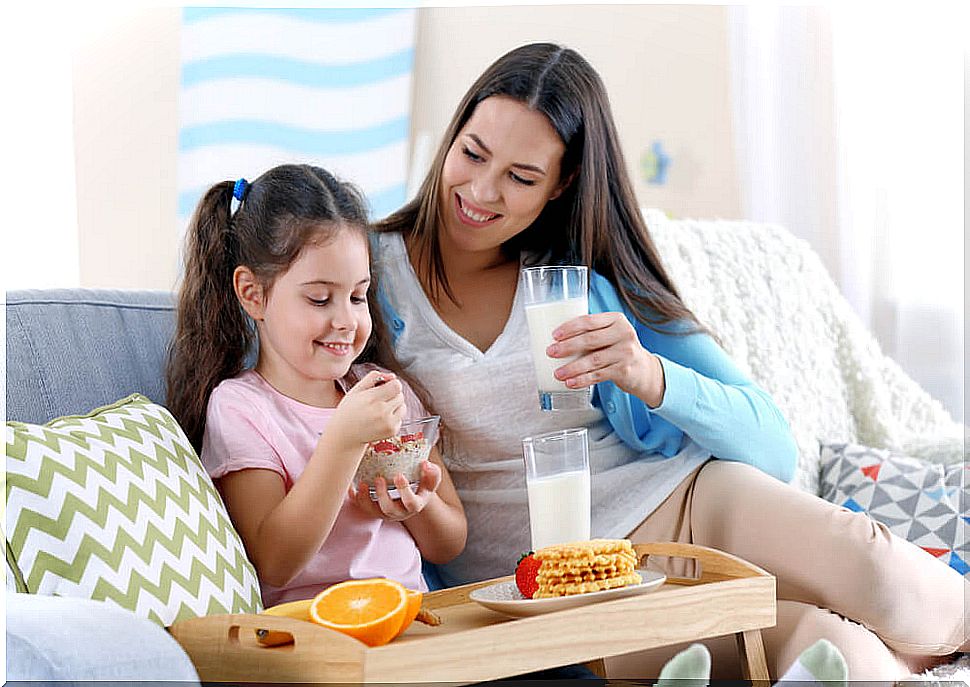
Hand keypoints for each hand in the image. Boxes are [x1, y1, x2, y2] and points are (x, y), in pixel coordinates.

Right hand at [327, 370, 405, 449]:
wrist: (345, 435)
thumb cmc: (350, 410)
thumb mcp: (356, 390)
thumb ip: (373, 377)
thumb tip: (392, 376)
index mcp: (372, 398)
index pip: (397, 385)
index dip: (392, 384)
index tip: (384, 387)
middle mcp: (382, 412)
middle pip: (401, 395)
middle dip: (393, 394)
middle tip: (379, 399)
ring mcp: (388, 423)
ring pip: (403, 406)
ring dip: (395, 406)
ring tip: (380, 409)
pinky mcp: (392, 431)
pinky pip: (401, 418)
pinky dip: (393, 417)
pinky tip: (380, 419)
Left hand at [350, 461, 441, 521]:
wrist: (412, 496)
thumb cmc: (421, 485)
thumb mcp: (431, 480)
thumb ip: (432, 473)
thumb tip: (426, 465)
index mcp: (415, 505)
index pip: (411, 503)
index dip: (404, 491)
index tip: (399, 475)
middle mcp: (399, 512)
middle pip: (389, 510)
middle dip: (382, 495)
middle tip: (379, 478)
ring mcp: (384, 512)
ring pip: (372, 511)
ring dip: (365, 499)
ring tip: (362, 484)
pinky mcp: (373, 509)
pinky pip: (361, 507)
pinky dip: (355, 498)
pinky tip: (352, 486)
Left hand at [546, 312, 665, 407]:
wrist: (643, 369)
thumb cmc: (618, 348)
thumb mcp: (610, 333)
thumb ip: (591, 332)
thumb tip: (556, 339)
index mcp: (616, 319)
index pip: (589, 320)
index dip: (570, 328)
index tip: (554, 335)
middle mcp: (623, 333)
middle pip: (590, 340)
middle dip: (567, 347)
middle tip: (551, 352)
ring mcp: (625, 353)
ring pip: (593, 360)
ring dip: (572, 368)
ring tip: (558, 373)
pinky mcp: (624, 370)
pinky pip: (599, 375)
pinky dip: (583, 380)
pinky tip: (571, 383)